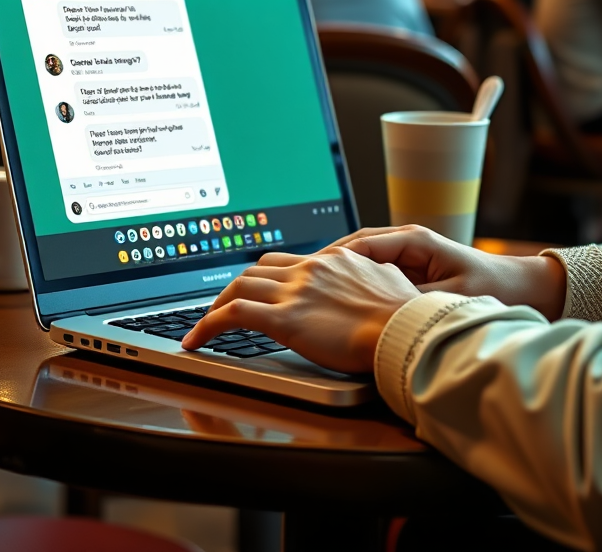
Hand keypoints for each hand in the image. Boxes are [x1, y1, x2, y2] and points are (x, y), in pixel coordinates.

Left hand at [181, 248, 420, 373]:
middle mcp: (310, 268)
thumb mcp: (388, 284)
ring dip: (217, 305)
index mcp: (334, 260)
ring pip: (239, 286)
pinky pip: (231, 316)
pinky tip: (196, 341)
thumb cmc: (405, 316)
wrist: (406, 329)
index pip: (289, 261)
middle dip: (238, 287)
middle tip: (226, 306)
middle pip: (258, 269)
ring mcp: (295, 291)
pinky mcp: (284, 319)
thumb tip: (371, 287)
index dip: (269, 277)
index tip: (261, 291)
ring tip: (205, 325)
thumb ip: (370, 281)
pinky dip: (206, 326)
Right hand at [329, 226, 566, 320]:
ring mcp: (408, 256)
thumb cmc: (492, 287)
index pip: (362, 242)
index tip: (311, 270)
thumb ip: (414, 301)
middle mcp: (408, 242)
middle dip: (327, 263)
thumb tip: (379, 309)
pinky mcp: (411, 272)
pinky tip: (338, 299)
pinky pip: (374, 274)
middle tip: (299, 280)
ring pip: (362, 260)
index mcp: (415, 240)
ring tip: (310, 289)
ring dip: (338, 272)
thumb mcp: (450, 298)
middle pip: (356, 248)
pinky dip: (354, 283)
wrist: (521, 287)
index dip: (333, 256)